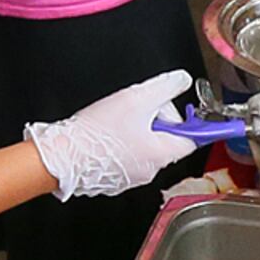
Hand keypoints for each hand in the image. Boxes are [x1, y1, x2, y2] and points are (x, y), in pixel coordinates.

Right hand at [26, 69, 201, 199]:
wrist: (62, 157)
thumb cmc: (96, 133)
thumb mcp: (136, 99)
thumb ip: (165, 87)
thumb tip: (182, 80)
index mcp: (161, 153)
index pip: (193, 139)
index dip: (193, 123)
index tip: (197, 116)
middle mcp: (151, 170)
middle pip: (167, 141)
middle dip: (157, 122)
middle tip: (138, 109)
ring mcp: (132, 177)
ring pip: (146, 148)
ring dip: (138, 133)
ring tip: (117, 122)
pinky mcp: (115, 179)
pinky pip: (128, 157)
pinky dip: (122, 145)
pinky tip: (107, 136)